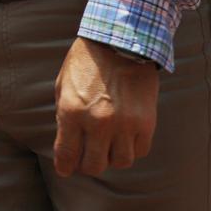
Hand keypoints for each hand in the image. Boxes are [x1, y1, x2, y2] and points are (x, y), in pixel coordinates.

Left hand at [53, 37, 158, 176]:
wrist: (120, 41)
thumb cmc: (86, 62)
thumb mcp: (63, 86)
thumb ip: (64, 117)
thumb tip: (66, 144)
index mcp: (72, 112)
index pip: (67, 155)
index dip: (65, 167)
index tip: (65, 169)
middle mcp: (98, 122)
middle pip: (94, 166)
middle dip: (87, 165)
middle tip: (86, 159)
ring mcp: (125, 124)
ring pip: (120, 162)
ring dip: (111, 158)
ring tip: (107, 146)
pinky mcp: (146, 122)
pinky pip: (140, 151)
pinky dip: (131, 149)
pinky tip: (124, 138)